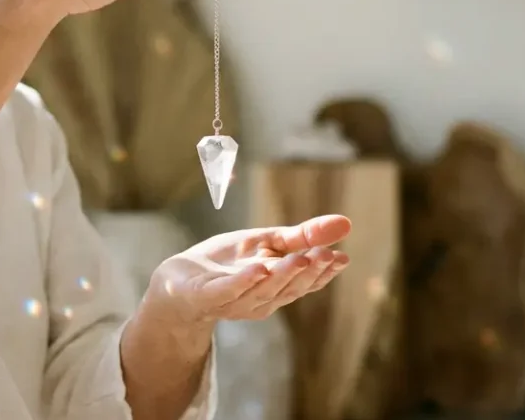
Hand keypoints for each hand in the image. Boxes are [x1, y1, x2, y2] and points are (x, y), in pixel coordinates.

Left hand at [143, 215, 351, 324]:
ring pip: (263, 291)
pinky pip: (228, 291)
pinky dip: (244, 281)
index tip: (342, 258)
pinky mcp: (206, 297)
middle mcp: (261, 299)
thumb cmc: (227, 263)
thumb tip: (346, 223)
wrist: (178, 280)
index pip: (306, 282)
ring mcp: (234, 301)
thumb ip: (302, 236)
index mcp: (278, 287)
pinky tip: (258, 268)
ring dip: (282, 275)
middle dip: (309, 272)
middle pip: (289, 288)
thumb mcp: (267, 242)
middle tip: (327, 255)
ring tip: (301, 258)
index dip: (324, 272)